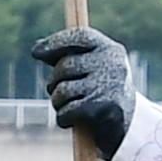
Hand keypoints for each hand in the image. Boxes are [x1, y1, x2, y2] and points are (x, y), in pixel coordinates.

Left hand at [31, 25, 136, 156]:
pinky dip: (63, 118)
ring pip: (63, 90)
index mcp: (110, 48)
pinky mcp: (104, 109)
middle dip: (54, 81)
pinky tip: (69, 120)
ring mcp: (109, 86)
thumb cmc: (100, 90)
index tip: (36, 52)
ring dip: (57, 102)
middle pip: (65, 66)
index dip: (55, 42)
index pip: (80, 36)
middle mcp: (112, 63)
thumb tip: (37, 49)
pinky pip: (67, 111)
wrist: (126, 124)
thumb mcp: (89, 67)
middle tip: (56, 90)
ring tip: (65, 105)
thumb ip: (66, 56)